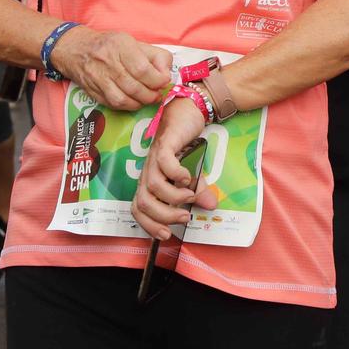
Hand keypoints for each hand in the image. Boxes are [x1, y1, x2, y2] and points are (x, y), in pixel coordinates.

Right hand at [50, 28, 171, 110]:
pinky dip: (127, 106)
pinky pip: (112, 104)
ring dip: (140, 103)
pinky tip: (134, 101)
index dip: (157, 80)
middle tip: (157, 94)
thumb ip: (155, 56)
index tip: (163, 81)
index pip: (142, 69)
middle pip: (134, 86)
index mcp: (120, 45)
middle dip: (150, 94)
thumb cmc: (110, 45)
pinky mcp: (91, 90)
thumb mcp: (134, 42)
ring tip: (147, 99)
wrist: (75, 49)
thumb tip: (167, 73)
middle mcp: (107, 61)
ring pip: (122, 99)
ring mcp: (97, 78)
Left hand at [130, 99, 219, 240]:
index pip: (138, 209)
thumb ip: (198, 191)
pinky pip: (164, 163)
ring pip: (153, 185)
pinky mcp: (164, 144)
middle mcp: (148, 172)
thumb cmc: (185, 145)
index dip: (148, 225)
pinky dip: (176, 174)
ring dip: (174, 196)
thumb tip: (211, 205)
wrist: (186, 114)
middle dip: (164, 215)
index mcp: (150, 182)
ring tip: (190, 196)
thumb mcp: (194, 174)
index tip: (167, 235)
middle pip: (144, 202)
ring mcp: (154, 158)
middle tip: (184, 215)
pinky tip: (187, 177)